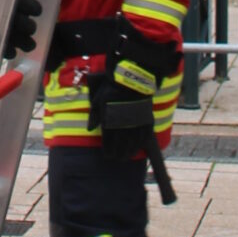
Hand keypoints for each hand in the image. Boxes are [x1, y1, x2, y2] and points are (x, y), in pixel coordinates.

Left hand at [85, 25, 168, 148]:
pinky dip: (141, 144)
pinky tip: (138, 148)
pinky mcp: (146, 118)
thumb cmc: (113, 86)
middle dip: (118, 154)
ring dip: (129, 152)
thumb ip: (95, 115)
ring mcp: (135, 122)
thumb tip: (90, 128)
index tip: (108, 155)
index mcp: (110, 120)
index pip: (109, 141)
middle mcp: (123, 124)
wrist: (132, 77)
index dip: (108, 150)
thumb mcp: (99, 98)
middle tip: (117, 159)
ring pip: (133, 143)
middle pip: (121, 145)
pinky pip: (144, 135)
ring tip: (127, 157)